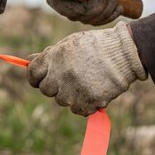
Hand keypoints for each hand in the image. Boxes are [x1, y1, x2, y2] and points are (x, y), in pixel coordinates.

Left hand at [27, 22, 146, 115]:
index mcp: (54, 57)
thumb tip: (28, 61)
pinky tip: (93, 92)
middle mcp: (60, 74)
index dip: (35, 77)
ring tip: (86, 81)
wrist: (126, 52)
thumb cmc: (96, 46)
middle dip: (54, 86)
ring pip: (62, 101)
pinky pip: (78, 110)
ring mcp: (73, 89)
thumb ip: (49, 55)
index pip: (33, 74)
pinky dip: (84, 105)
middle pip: (46, 90)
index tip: (40, 79)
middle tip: (70, 79)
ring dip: (71, 95)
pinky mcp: (88, 101)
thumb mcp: (69, 44)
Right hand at [47, 0, 135, 24]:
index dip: (68, 7)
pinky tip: (118, 6)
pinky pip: (94, 22)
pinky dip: (108, 16)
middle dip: (94, 9)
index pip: (54, 1)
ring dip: (104, 12)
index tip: (88, 2)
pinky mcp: (86, 11)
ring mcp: (75, 4)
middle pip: (71, 13)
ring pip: (84, 19)